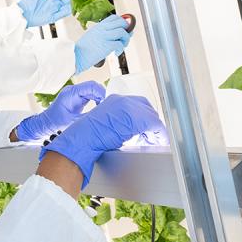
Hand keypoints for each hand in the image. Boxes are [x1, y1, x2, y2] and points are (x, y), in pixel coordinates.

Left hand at [15, 81, 105, 141]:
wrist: (47, 122)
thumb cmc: (55, 121)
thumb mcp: (73, 121)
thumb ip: (87, 117)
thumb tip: (101, 115)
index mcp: (71, 93)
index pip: (90, 86)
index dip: (100, 93)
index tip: (105, 102)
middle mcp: (73, 90)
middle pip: (93, 86)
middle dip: (101, 95)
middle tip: (105, 105)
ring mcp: (76, 93)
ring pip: (93, 90)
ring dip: (99, 97)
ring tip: (102, 107)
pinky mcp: (78, 97)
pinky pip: (90, 94)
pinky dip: (96, 99)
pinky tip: (97, 106)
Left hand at [18, 0, 71, 27]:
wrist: (21, 13)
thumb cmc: (27, 2)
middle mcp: (54, 4)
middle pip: (67, 1)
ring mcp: (54, 11)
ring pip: (67, 7)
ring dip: (73, 4)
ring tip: (81, 0)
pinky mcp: (52, 18)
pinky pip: (62, 14)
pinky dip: (68, 12)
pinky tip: (74, 8)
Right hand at [39, 95, 167, 186]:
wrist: (82, 140)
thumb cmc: (88, 138)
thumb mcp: (105, 126)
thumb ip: (118, 125)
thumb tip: (130, 133)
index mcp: (114, 100)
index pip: (137, 104)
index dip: (145, 116)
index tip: (148, 128)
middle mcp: (122, 100)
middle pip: (147, 108)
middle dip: (152, 122)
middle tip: (154, 136)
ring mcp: (129, 107)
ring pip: (152, 116)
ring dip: (156, 129)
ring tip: (156, 141)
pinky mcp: (135, 117)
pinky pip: (155, 124)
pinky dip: (160, 134)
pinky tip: (160, 141)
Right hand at [74, 14, 133, 73]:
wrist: (76, 56)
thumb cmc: (83, 49)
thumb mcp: (92, 36)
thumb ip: (104, 34)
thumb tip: (117, 35)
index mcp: (98, 26)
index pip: (114, 17)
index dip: (122, 22)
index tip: (124, 29)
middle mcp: (102, 29)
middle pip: (121, 22)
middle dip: (127, 29)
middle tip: (125, 38)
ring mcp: (104, 36)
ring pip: (122, 32)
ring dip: (126, 40)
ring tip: (122, 46)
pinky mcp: (106, 46)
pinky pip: (119, 44)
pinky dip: (120, 49)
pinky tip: (116, 53)